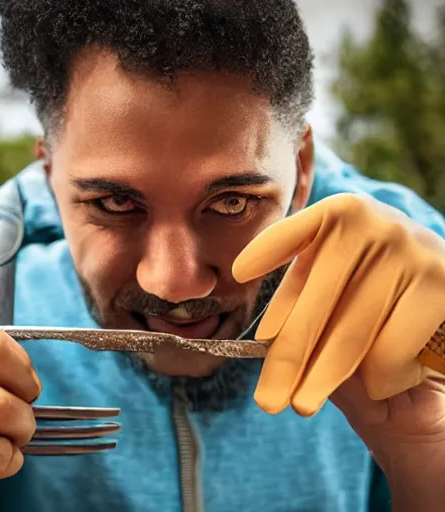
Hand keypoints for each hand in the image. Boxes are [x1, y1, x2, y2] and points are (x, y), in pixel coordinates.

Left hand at [232, 193, 444, 445]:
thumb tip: (270, 338)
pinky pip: (392, 348)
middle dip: (287, 358)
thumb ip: (307, 304)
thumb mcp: (335, 294)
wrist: (437, 324)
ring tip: (301, 405)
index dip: (267, 251)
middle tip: (266, 400)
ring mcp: (409, 249)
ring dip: (320, 379)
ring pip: (350, 334)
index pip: (295, 232)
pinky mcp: (441, 284)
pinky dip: (381, 377)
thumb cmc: (375, 305)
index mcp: (338, 216)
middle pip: (315, 303)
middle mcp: (372, 224)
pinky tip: (383, 379)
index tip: (239, 272)